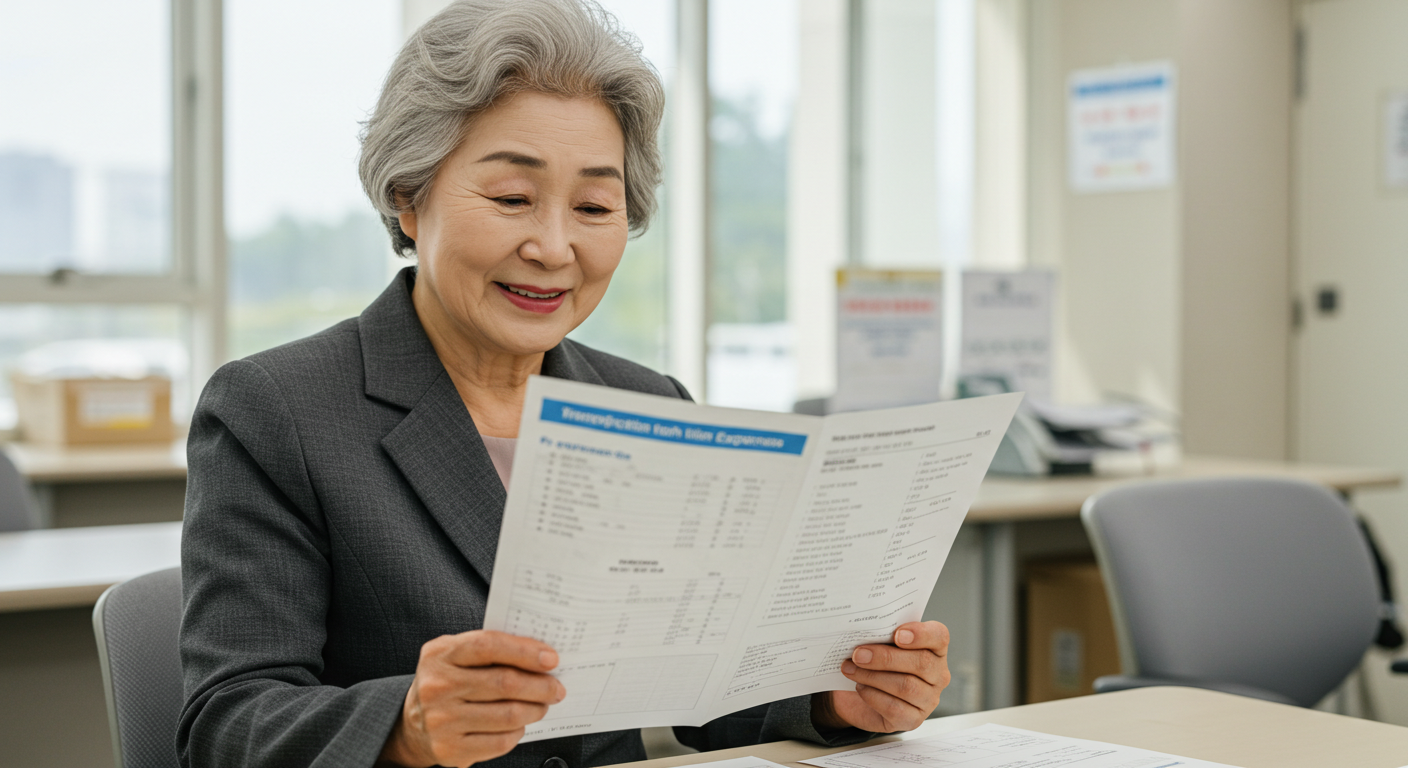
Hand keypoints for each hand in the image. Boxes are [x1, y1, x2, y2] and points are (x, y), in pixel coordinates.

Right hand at [379, 630, 564, 767]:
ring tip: (542, 705)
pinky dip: (518, 732)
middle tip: (556, 687)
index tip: (552, 659)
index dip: (525, 651)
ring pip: (508, 715)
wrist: (412, 724)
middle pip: (504, 683)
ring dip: (535, 709)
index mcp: (440, 654)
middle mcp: (437, 687)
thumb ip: (491, 649)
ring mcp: (442, 721)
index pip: (489, 646)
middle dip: (541, 686)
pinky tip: (519, 724)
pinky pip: (500, 741)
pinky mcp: (451, 750)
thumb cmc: (446, 682)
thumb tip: (541, 655)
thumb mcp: (455, 654)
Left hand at [813, 621, 950, 732]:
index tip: (896, 634)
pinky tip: (860, 687)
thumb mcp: (880, 644)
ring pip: (907, 686)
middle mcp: (937, 675)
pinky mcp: (913, 720)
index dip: (921, 634)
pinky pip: (895, 708)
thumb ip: (881, 636)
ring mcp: (928, 700)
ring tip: (851, 669)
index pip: (939, 636)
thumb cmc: (875, 663)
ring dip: (873, 676)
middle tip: (858, 654)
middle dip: (886, 657)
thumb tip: (864, 632)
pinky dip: (872, 695)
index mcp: (934, 649)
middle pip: (921, 663)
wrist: (858, 696)